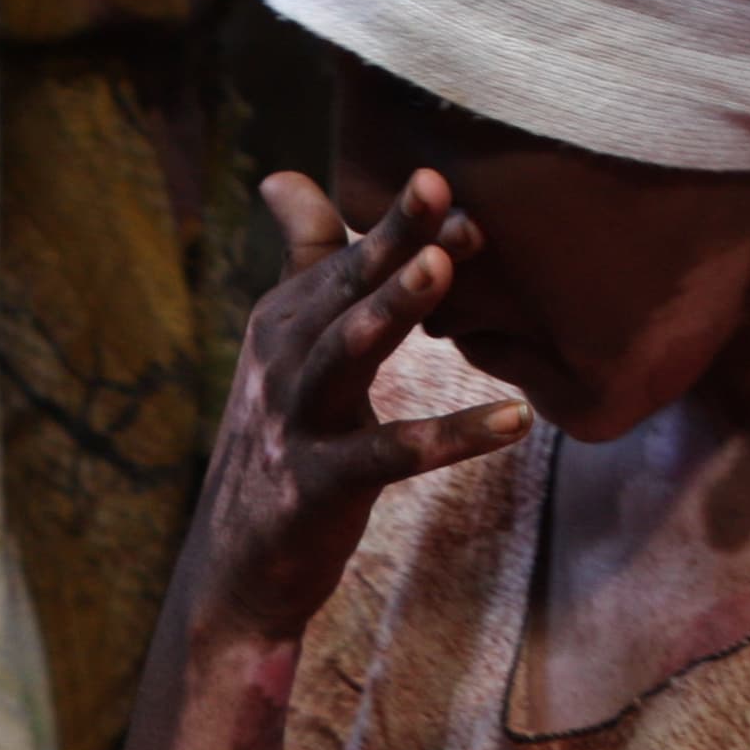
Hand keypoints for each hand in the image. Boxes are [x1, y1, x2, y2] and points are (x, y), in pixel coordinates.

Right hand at [189, 170, 527, 649]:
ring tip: (443, 266)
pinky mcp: (318, 488)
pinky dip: (452, 438)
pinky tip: (515, 420)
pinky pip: (390, 455)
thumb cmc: (279, 448)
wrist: (234, 574)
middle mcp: (279, 366)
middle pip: (341, 292)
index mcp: (280, 328)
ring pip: (345, 354)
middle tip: (437, 186)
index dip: (395, 227)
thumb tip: (282, 176)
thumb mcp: (285, 350)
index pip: (343, 264)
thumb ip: (301, 265)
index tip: (446, 186)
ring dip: (390, 307)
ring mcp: (294, 426)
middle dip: (389, 239)